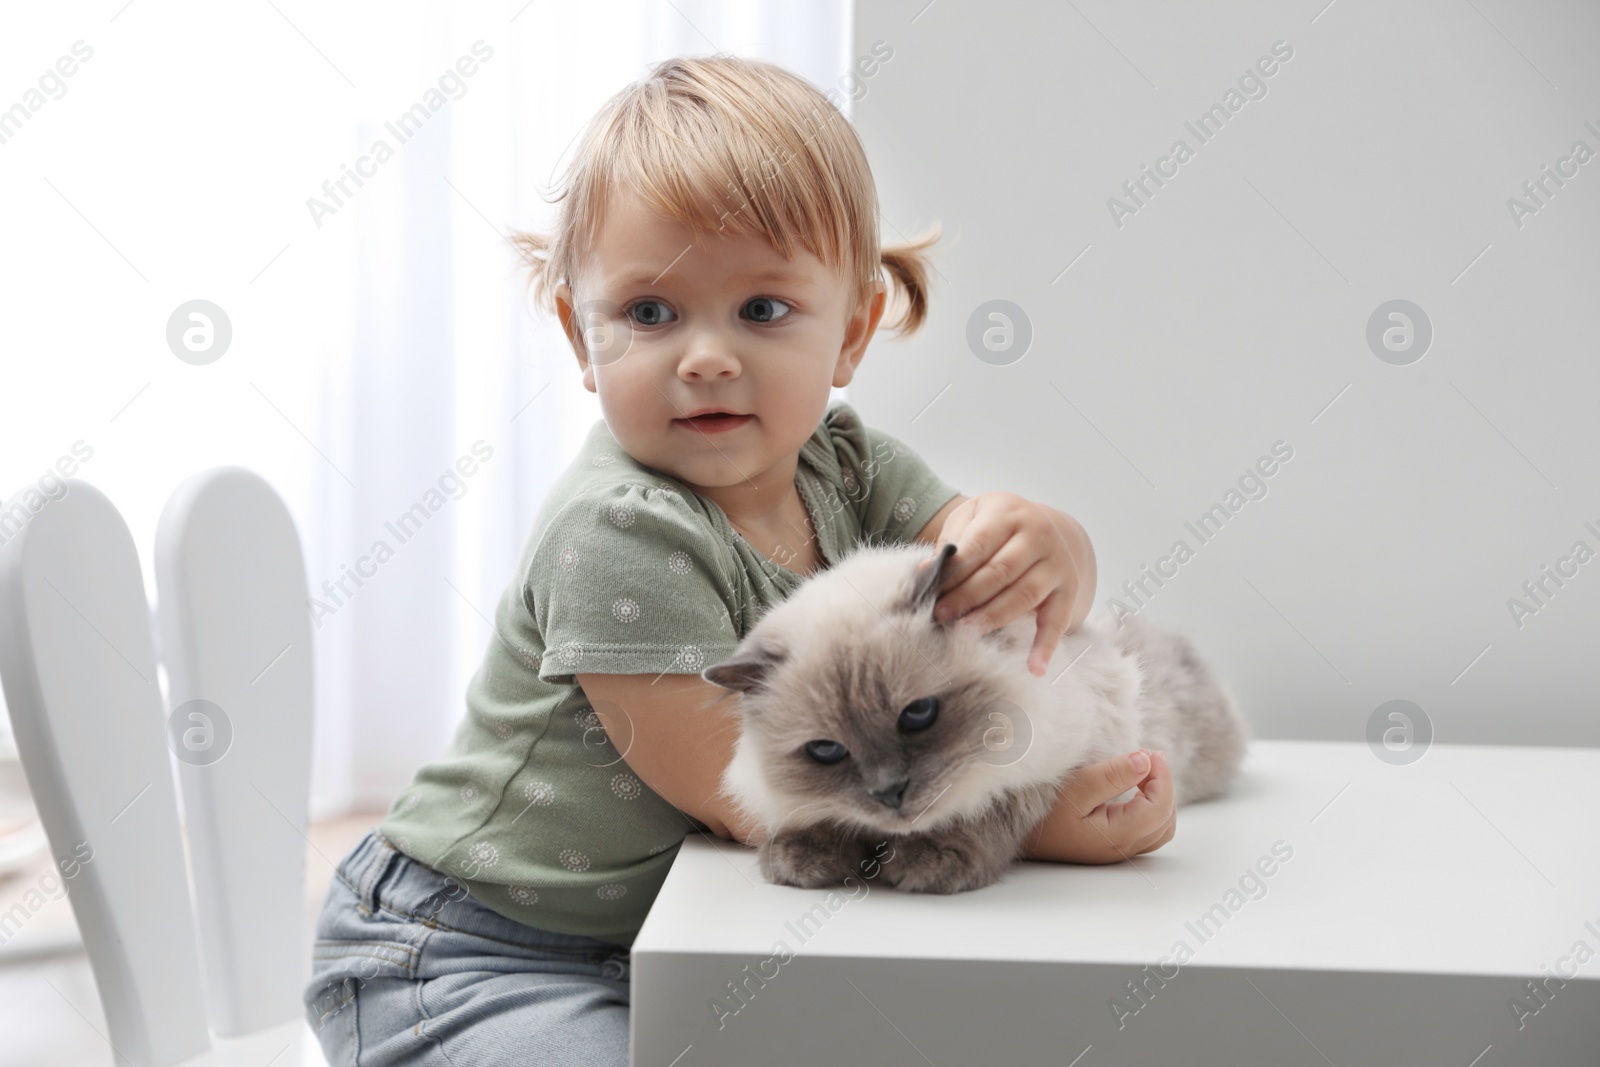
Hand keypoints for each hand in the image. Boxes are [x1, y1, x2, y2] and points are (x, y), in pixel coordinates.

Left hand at [918, 491, 1094, 675]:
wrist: (1048, 529)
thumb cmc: (996, 527)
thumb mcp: (973, 519)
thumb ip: (952, 542)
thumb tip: (926, 570)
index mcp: (1008, 513)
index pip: (978, 543)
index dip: (954, 570)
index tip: (931, 591)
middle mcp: (1038, 534)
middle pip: (999, 571)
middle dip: (967, 596)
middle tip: (941, 615)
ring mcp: (1057, 563)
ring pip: (1023, 595)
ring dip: (993, 617)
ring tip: (965, 632)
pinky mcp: (1069, 590)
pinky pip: (1057, 621)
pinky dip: (1046, 646)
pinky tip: (1034, 668)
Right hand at [1023, 749, 1175, 863]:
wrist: (1011, 829)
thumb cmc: (1040, 809)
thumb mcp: (1076, 786)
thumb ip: (1113, 774)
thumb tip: (1146, 760)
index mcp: (1115, 837)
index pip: (1159, 809)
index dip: (1162, 778)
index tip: (1152, 752)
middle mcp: (1120, 849)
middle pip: (1164, 821)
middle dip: (1163, 787)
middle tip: (1149, 758)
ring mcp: (1115, 850)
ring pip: (1158, 829)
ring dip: (1159, 799)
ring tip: (1143, 772)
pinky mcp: (1109, 844)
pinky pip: (1146, 831)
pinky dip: (1150, 809)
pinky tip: (1135, 789)